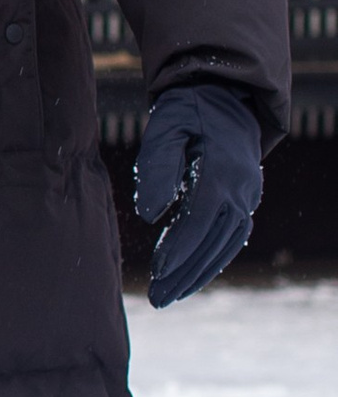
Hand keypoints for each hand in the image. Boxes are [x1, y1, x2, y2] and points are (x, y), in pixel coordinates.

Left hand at [132, 82, 264, 307]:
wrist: (225, 97)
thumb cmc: (187, 111)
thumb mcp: (166, 127)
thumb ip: (157, 167)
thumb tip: (149, 216)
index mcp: (223, 170)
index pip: (201, 219)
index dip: (180, 248)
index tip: (157, 271)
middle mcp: (242, 188)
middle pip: (214, 240)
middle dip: (185, 272)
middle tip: (157, 299)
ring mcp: (248, 195)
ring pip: (226, 245)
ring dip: (198, 274)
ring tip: (168, 296)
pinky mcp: (245, 201)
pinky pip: (231, 239)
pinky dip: (211, 261)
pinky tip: (188, 278)